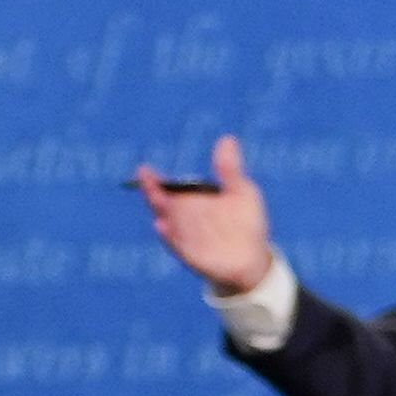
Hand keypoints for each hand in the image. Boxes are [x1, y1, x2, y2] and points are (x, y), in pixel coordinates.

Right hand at [136, 133, 276, 296]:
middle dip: (154, 194)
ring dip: (165, 212)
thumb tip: (226, 138)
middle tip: (151, 183)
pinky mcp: (187, 254)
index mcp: (190, 200)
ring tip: (162, 199)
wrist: (251, 258)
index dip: (153, 181)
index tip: (144, 169)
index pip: (166, 190)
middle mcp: (182, 218)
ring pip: (167, 221)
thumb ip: (229, 169)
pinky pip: (174, 243)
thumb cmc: (245, 222)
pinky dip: (167, 235)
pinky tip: (162, 225)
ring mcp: (183, 237)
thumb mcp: (241, 191)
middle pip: (161, 204)